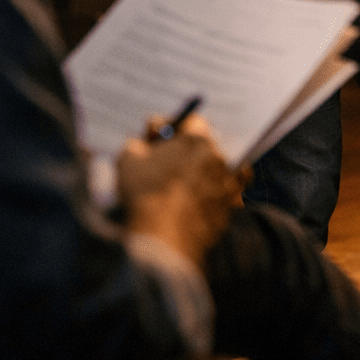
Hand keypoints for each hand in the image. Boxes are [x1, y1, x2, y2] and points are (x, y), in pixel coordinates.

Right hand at [117, 114, 240, 267]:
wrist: (163, 238)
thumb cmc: (144, 194)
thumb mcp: (129, 158)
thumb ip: (138, 143)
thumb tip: (143, 143)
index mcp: (198, 140)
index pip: (192, 121)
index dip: (173, 127)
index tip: (157, 137)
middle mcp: (219, 158)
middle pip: (205, 145)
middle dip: (186, 150)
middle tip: (167, 160)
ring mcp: (229, 183)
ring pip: (216, 168)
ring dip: (202, 170)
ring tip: (181, 182)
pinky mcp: (230, 208)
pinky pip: (227, 193)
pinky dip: (217, 191)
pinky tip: (203, 195)